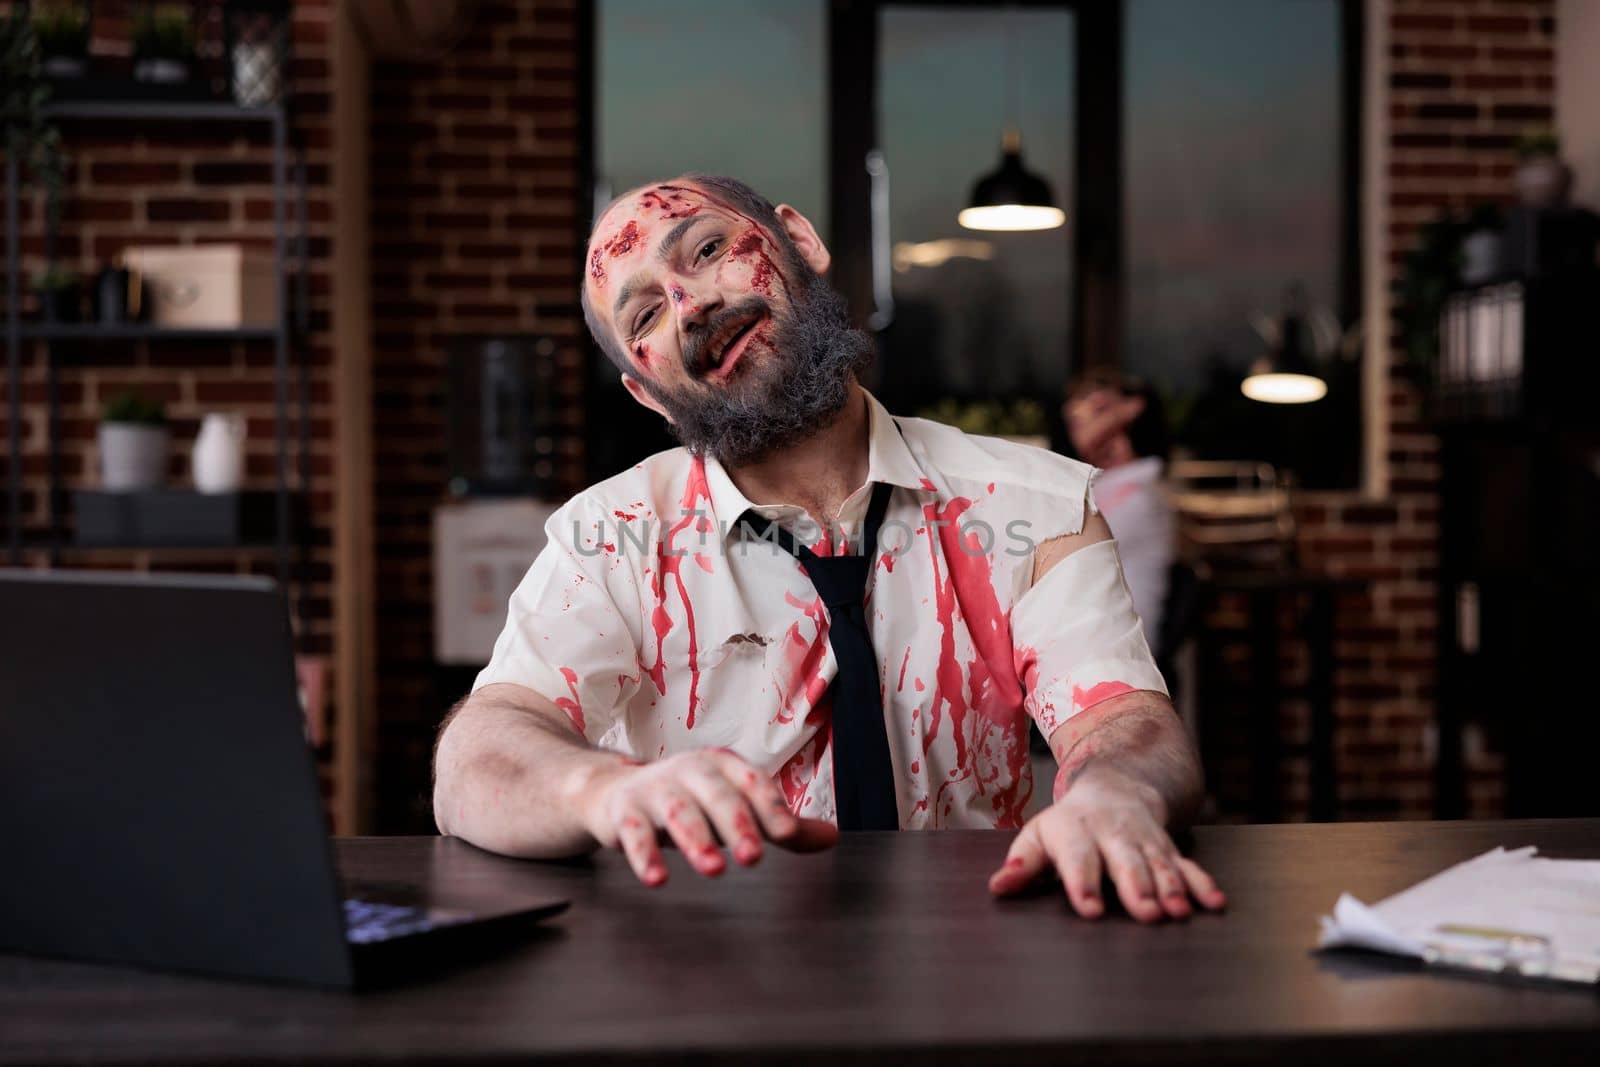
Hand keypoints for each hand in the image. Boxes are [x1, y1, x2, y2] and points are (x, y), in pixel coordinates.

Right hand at [580, 748, 837, 886]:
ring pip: (677, 812)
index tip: (788, 835)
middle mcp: (689, 770)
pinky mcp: (623, 811)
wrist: (612, 793)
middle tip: (754, 858)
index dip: (771, 807)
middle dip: (737, 824)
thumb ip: (779, 824)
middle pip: (717, 795)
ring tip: (714, 869)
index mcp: (722, 766)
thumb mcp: (734, 808)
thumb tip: (831, 838)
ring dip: (696, 840)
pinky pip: (634, 833)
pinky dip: (644, 856)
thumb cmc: (687, 802)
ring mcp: (653, 788)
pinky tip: (656, 879)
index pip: (752, 782)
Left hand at [987, 764, 1225, 921]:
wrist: (1117, 786)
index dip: (1084, 884)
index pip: (1078, 859)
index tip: (1091, 909)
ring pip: (1160, 863)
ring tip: (1179, 912)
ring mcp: (1144, 840)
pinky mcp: (1169, 848)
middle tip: (1147, 913)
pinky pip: (1188, 865)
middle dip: (1138, 887)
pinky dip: (1201, 883)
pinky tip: (1214, 902)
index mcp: (1076, 832)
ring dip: (1172, 887)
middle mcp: (1113, 834)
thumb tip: (999, 887)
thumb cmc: (1070, 824)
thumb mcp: (1040, 835)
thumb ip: (1023, 863)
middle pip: (1126, 861)